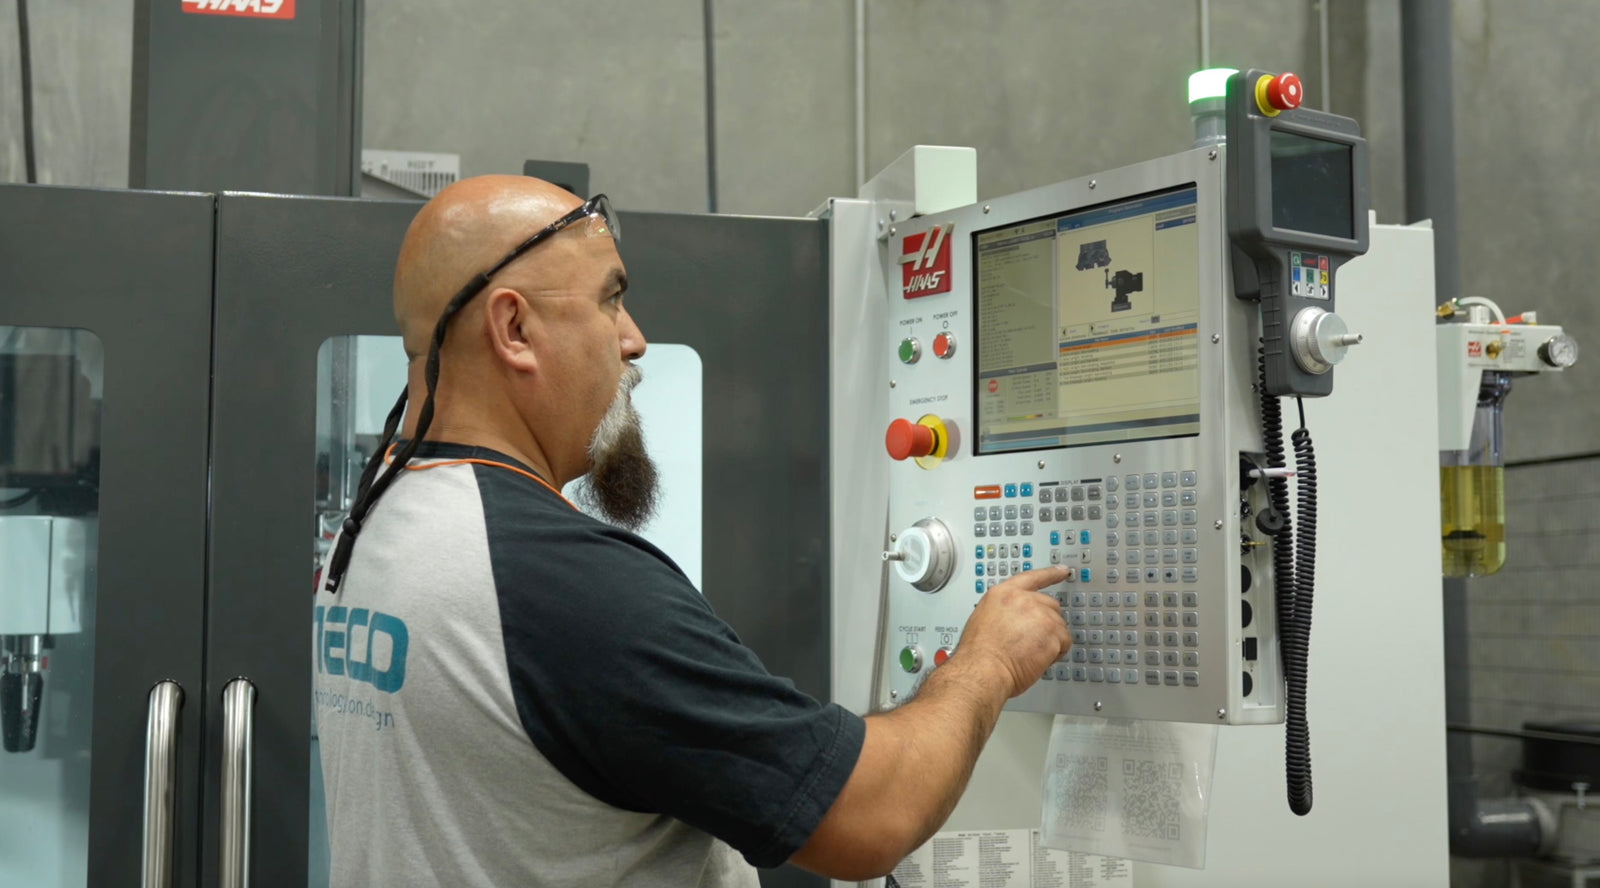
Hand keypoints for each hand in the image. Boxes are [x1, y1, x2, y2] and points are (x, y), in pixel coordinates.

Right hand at [954, 566, 1072, 696]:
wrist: (982, 669)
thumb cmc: (979, 653)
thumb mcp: (984, 619)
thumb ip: (1005, 612)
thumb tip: (1015, 621)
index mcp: (1004, 594)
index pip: (1032, 578)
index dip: (1050, 574)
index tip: (1063, 571)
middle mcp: (1023, 600)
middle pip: (1050, 605)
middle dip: (1047, 623)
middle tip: (1032, 640)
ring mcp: (1040, 614)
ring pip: (1059, 626)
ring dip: (1050, 640)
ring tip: (1029, 653)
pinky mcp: (1052, 632)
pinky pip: (1064, 643)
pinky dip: (1055, 654)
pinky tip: (1038, 659)